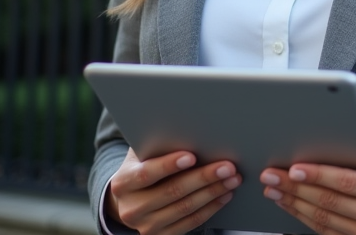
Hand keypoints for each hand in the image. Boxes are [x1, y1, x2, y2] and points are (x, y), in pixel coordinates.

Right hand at [107, 148, 240, 234]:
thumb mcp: (143, 153)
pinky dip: (211, 208)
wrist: (132, 198)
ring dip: (213, 192)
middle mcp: (131, 208)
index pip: (146, 174)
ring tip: (232, 179)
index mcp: (123, 183)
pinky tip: (224, 195)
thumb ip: (159, 144)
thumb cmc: (144, 166)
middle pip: (172, 192)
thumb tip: (190, 130)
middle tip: (227, 166)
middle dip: (203, 177)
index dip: (169, 165)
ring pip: (185, 208)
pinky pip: (191, 223)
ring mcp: (146, 225)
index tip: (192, 156)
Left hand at [260, 127, 355, 234]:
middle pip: (330, 201)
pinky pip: (322, 230)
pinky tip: (288, 203)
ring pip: (322, 218)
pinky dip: (301, 216)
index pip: (348, 181)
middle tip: (272, 175)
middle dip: (296, 187)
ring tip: (273, 188)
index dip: (320, 175)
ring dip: (293, 202)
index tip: (295, 168)